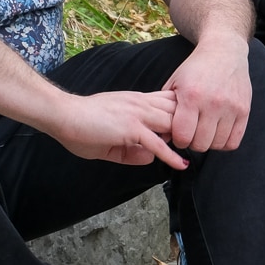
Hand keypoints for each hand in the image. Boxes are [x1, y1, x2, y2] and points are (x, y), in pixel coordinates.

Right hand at [47, 89, 187, 168]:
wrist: (64, 114)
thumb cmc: (82, 124)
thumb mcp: (112, 138)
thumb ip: (132, 149)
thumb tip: (150, 158)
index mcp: (138, 100)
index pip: (169, 100)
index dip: (183, 112)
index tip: (192, 125)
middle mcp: (142, 103)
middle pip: (178, 109)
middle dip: (190, 124)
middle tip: (199, 141)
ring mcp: (138, 114)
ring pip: (173, 123)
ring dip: (185, 138)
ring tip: (195, 152)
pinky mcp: (132, 128)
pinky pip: (158, 144)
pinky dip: (171, 155)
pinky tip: (180, 164)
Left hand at [162, 36, 252, 152]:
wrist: (223, 51)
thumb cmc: (195, 69)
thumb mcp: (175, 82)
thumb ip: (166, 108)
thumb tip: (161, 137)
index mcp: (191, 96)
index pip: (183, 136)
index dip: (178, 139)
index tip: (179, 133)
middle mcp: (212, 103)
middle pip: (200, 144)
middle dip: (192, 142)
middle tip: (192, 132)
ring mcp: (231, 107)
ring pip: (217, 144)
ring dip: (209, 142)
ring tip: (205, 131)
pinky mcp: (244, 110)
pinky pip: (233, 141)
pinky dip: (224, 142)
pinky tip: (218, 132)